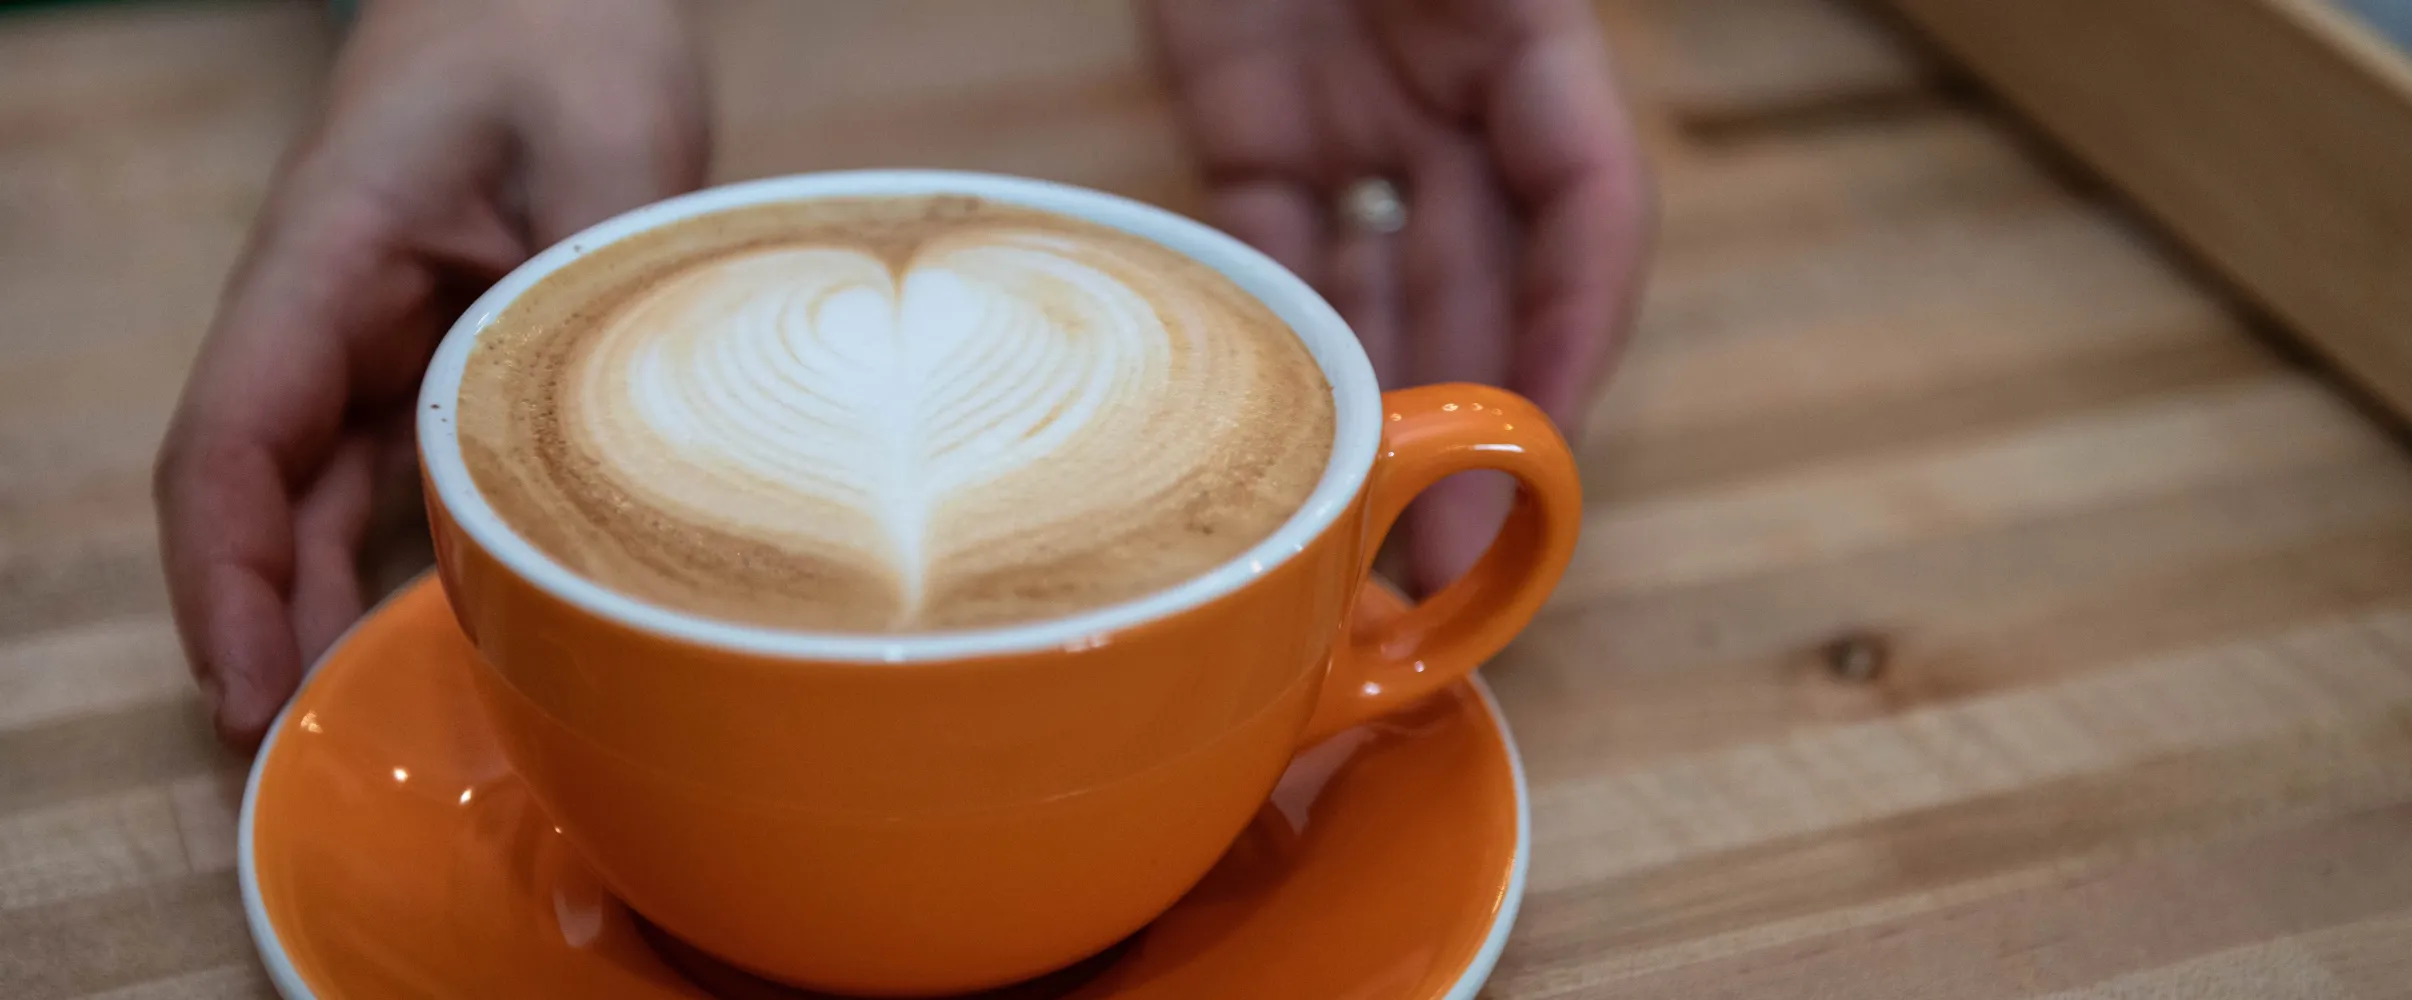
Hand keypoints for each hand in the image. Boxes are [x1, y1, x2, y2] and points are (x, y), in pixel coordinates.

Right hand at [154, 0, 707, 746]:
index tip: (243, 686)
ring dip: (327, 607)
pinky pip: (395, 473)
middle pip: (264, 494)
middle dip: (268, 627)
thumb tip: (625, 455)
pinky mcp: (438, 355)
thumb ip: (600, 291)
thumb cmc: (568, 33)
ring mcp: (379, 337)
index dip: (223, 576)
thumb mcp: (607, 146)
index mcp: (331, 255)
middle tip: (308, 755)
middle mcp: (332, 311)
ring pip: (324, 496)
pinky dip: (398, 559)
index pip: (232, 438)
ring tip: (363, 727)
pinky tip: (437, 639)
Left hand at [1148, 0, 1649, 592]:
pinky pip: (1280, 255)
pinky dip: (1284, 343)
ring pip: (1387, 290)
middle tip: (1446, 557)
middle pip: (1484, 278)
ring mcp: (1354, 117)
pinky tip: (1283, 439)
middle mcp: (1454, 93)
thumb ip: (1499, 7)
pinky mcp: (1253, 130)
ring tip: (1367, 544)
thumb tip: (1550, 165)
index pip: (1590, 205)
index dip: (1582, 323)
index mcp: (1529, 32)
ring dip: (1387, 413)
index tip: (1547, 438)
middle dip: (1474, 417)